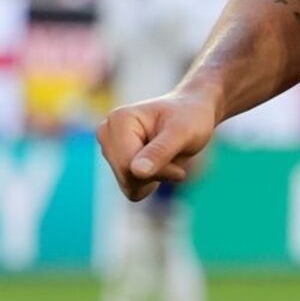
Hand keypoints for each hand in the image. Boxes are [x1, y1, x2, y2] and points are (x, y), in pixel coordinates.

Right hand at [95, 86, 221, 200]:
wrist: (192, 112)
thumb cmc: (191, 118)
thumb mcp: (184, 133)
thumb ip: (160, 151)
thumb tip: (136, 171)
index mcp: (119, 120)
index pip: (128, 165)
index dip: (158, 170)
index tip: (179, 161)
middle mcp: (107, 133)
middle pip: (126, 177)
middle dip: (156, 173)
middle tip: (174, 154)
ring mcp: (109, 147)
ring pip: (129, 185)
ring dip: (155, 177)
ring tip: (167, 155)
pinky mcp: (115, 160)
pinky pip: (131, 187)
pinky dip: (150, 181)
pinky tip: (160, 162)